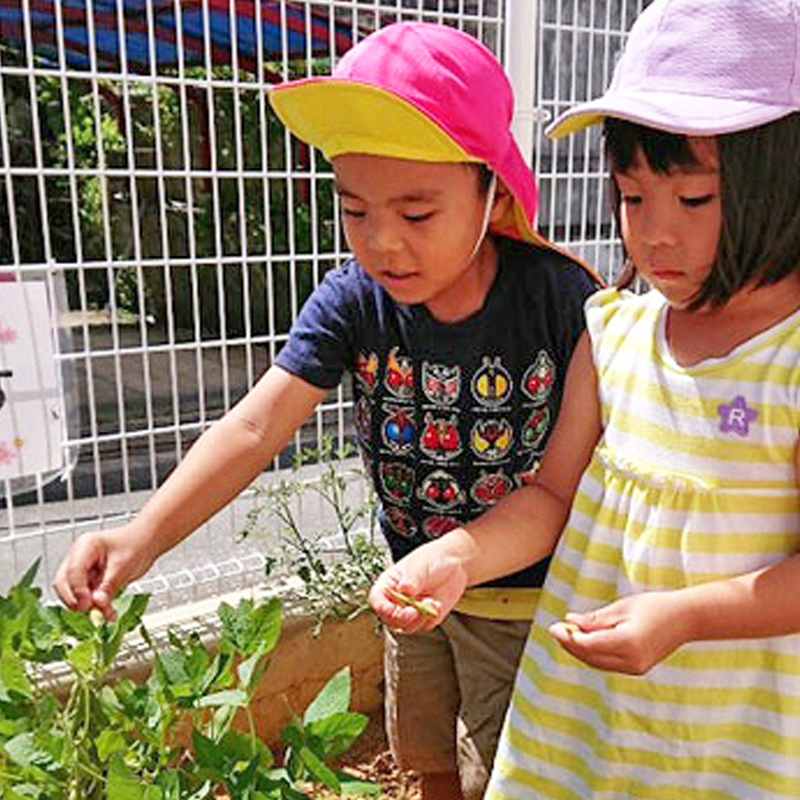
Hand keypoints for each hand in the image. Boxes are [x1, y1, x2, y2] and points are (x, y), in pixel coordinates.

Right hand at [53, 526, 153, 618]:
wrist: (148, 542)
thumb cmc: (137, 544)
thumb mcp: (124, 565)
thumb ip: (109, 585)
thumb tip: (97, 603)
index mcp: (86, 546)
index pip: (73, 571)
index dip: (78, 590)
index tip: (87, 604)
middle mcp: (80, 556)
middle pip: (64, 582)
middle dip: (75, 599)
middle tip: (90, 610)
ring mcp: (83, 568)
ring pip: (74, 592)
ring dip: (87, 606)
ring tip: (106, 613)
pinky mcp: (90, 579)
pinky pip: (87, 596)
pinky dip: (96, 606)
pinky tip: (109, 613)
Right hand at [368, 543, 468, 633]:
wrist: (454, 564)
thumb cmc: (432, 559)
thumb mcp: (419, 566)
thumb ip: (411, 579)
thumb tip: (404, 589)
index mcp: (389, 584)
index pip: (376, 600)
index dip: (381, 607)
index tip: (392, 609)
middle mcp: (397, 600)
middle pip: (389, 619)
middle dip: (402, 618)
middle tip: (414, 610)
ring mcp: (410, 610)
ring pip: (406, 626)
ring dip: (419, 618)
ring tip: (431, 602)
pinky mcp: (424, 617)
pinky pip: (424, 626)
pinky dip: (430, 618)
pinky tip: (437, 604)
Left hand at [548, 590, 693, 674]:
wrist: (685, 620)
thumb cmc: (655, 607)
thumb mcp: (622, 607)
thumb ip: (596, 619)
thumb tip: (570, 621)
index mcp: (628, 643)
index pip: (588, 645)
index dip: (568, 637)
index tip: (554, 626)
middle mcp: (631, 660)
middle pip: (590, 657)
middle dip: (570, 644)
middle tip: (556, 629)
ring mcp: (635, 668)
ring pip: (597, 663)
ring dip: (579, 650)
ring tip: (566, 633)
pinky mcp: (637, 669)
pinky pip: (607, 663)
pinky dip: (593, 653)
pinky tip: (583, 641)